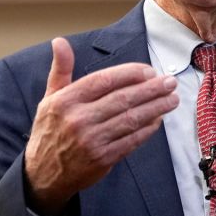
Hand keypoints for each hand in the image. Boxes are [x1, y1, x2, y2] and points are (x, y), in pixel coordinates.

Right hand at [24, 37, 178, 215]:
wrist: (43, 174)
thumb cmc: (50, 131)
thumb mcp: (49, 98)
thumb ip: (61, 69)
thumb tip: (60, 42)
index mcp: (66, 100)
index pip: (104, 80)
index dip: (130, 73)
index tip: (149, 71)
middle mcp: (78, 119)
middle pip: (122, 99)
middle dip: (151, 89)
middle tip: (170, 82)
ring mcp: (91, 140)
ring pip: (131, 119)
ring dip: (156, 108)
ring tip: (172, 99)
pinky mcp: (103, 158)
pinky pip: (131, 140)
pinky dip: (147, 129)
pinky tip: (158, 120)